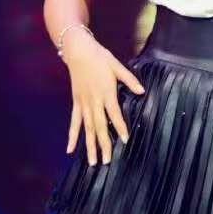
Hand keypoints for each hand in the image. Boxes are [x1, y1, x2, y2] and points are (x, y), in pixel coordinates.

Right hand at [63, 28, 145, 166]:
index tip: (124, 140)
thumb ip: (129, 80)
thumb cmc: (100, 58)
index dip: (119, 127)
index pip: (114, 114)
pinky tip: (70, 150)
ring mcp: (83, 104)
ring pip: (87, 128)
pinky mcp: (76, 103)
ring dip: (89, 146)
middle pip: (99, 126)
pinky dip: (72, 136)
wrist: (78, 51)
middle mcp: (93, 101)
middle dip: (103, 144)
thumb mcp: (117, 66)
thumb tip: (142, 91)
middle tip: (107, 161)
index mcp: (106, 92)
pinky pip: (74, 123)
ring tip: (93, 162)